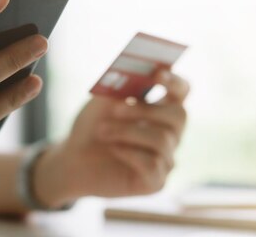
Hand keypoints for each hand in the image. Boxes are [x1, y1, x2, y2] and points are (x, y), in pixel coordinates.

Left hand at [34, 70, 189, 207]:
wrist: (73, 160)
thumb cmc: (91, 127)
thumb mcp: (102, 101)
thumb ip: (121, 86)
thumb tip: (139, 74)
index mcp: (161, 108)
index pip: (182, 92)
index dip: (175, 82)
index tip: (157, 74)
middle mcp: (170, 134)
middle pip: (179, 116)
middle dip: (146, 110)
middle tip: (116, 109)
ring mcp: (166, 158)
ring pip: (161, 139)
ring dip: (126, 132)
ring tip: (102, 131)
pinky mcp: (156, 182)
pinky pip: (152, 163)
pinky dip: (128, 153)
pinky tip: (113, 150)